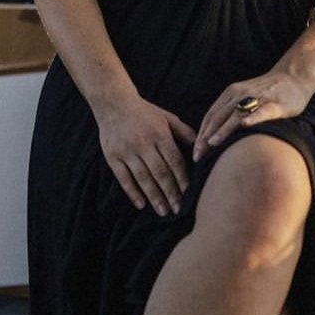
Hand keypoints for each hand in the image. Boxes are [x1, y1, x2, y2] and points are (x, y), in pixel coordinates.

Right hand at [96, 94, 196, 214]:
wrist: (113, 102)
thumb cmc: (144, 111)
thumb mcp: (167, 117)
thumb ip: (184, 133)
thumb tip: (202, 147)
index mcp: (159, 134)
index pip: (174, 160)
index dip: (182, 179)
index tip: (189, 194)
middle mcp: (143, 143)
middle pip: (160, 172)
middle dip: (171, 192)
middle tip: (179, 209)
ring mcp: (127, 151)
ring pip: (142, 178)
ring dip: (154, 196)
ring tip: (163, 211)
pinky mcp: (112, 156)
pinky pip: (123, 178)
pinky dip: (132, 192)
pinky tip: (141, 204)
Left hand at [193, 71, 311, 161]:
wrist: (294, 77)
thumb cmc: (268, 93)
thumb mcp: (244, 99)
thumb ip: (231, 114)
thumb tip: (215, 139)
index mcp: (230, 94)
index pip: (210, 116)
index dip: (200, 134)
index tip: (194, 153)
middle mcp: (240, 94)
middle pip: (218, 117)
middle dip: (206, 137)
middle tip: (197, 156)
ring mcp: (258, 98)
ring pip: (236, 115)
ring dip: (223, 130)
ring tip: (212, 144)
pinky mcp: (275, 103)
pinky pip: (262, 112)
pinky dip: (253, 118)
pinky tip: (245, 126)